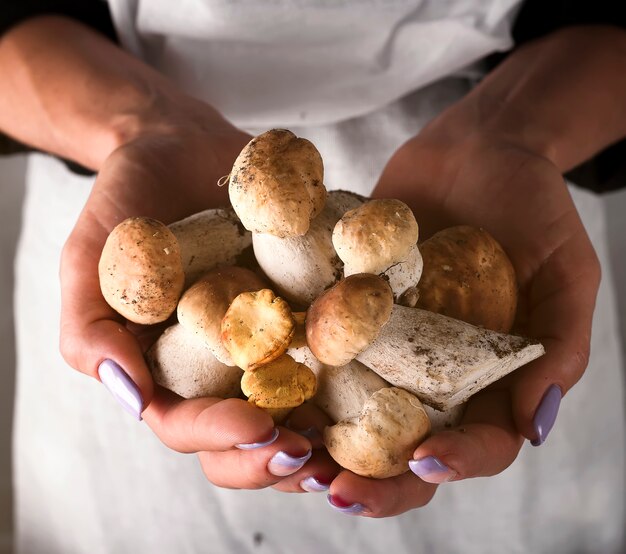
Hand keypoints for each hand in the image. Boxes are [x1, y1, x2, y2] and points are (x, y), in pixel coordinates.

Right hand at [59, 112, 334, 489]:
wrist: (178, 148)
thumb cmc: (124, 206)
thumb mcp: (85, 262)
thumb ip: (89, 330)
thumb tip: (131, 397)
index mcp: (168, 369)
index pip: (188, 425)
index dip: (219, 436)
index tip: (256, 425)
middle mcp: (223, 367)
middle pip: (248, 437)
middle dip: (275, 457)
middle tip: (310, 455)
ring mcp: (270, 340)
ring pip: (297, 409)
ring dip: (325, 437)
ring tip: (353, 444)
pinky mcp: (306, 306)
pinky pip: (335, 345)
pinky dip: (360, 372)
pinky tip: (387, 381)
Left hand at [318, 115, 599, 516]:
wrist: (475, 151)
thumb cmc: (533, 208)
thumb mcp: (565, 273)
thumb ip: (558, 348)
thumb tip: (534, 428)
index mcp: (489, 381)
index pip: (478, 441)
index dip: (456, 462)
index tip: (426, 463)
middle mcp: (432, 375)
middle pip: (402, 447)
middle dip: (370, 479)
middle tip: (333, 490)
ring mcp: (385, 346)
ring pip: (350, 412)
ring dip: (318, 441)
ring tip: (287, 455)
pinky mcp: (347, 312)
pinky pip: (320, 349)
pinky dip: (294, 373)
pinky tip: (263, 386)